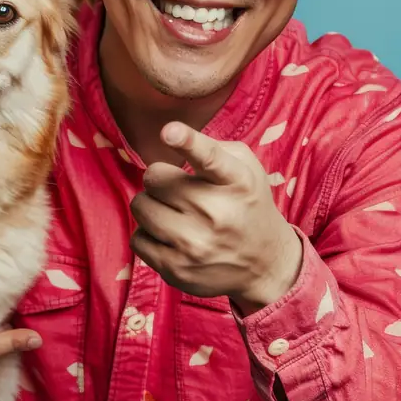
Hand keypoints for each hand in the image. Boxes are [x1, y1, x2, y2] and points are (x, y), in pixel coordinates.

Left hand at [130, 122, 302, 313]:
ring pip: (140, 206)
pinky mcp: (176, 269)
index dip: (187, 141)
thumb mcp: (246, 167)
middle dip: (161, 179)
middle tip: (179, 190)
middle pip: (154, 178)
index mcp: (236, 181)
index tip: (169, 131)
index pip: (209, 157)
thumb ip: (212, 146)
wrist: (264, 262)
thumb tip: (172, 139)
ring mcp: (195, 244)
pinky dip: (149, 234)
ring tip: (174, 212)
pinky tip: (171, 236)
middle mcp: (216, 213)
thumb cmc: (246, 203)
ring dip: (152, 204)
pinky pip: (137, 238)